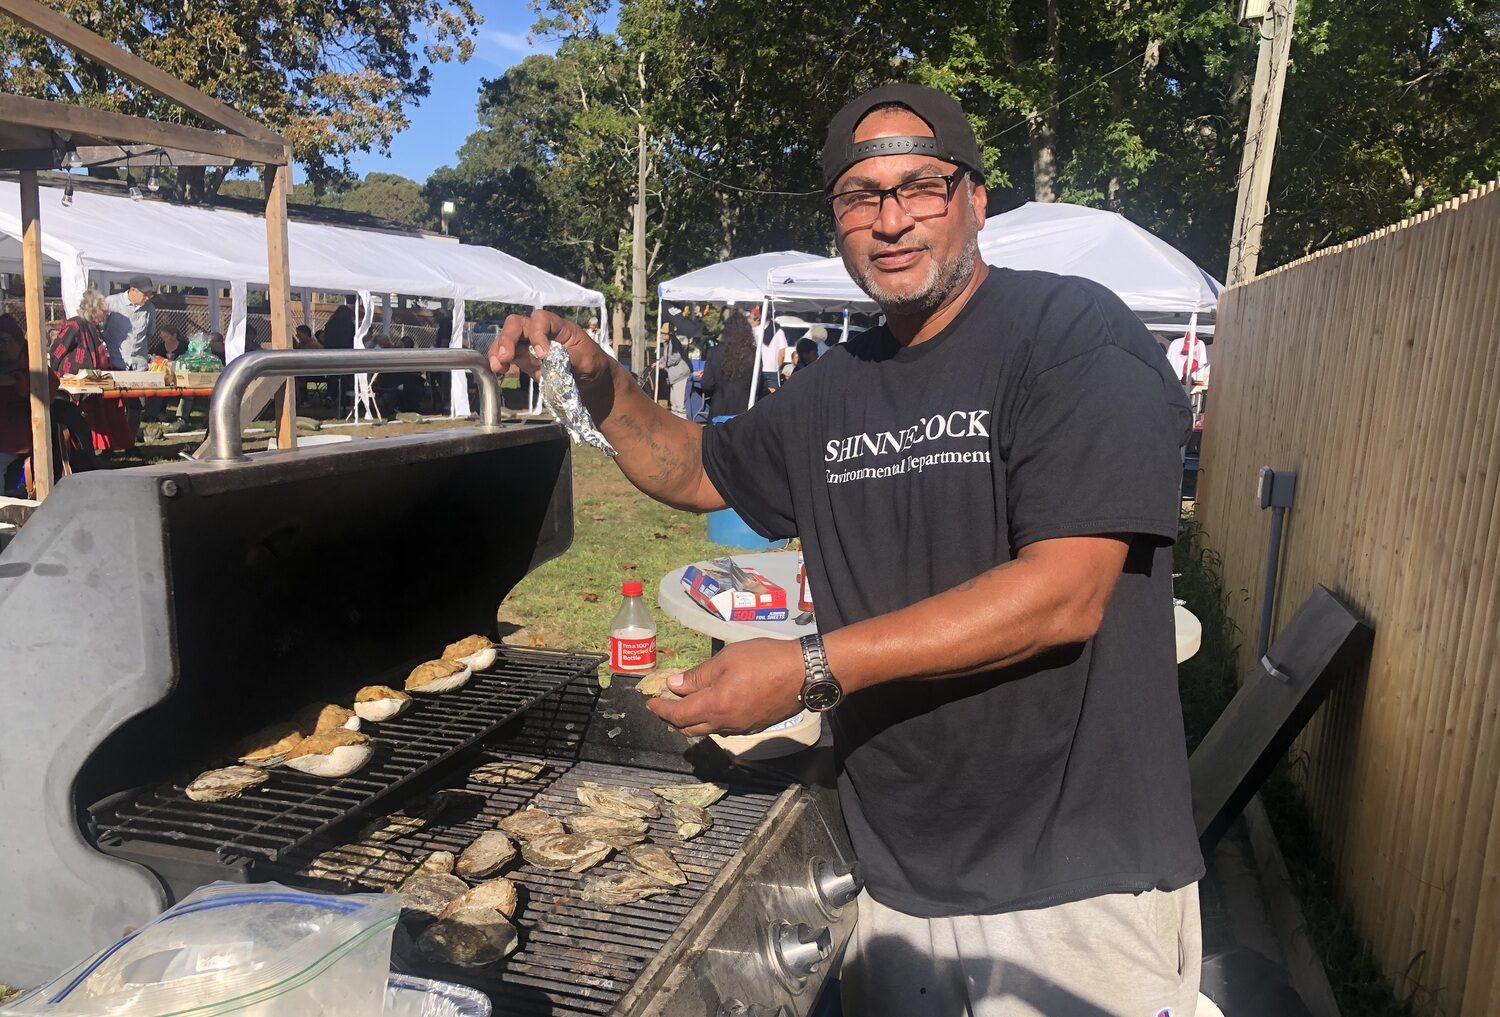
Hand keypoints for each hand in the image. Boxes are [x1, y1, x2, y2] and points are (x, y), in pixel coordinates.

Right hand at [487, 310, 611, 393]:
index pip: (541, 319)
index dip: (538, 333)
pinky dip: (498, 361)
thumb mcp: (587, 359)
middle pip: (517, 324)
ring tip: (497, 367)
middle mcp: (540, 331)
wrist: (590, 378)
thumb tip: (546, 356)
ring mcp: (529, 343)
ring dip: (498, 350)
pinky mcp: (523, 357)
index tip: (543, 354)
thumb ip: (567, 356)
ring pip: (507, 338)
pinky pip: (506, 355)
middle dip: (508, 338)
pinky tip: (499, 370)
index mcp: (559, 327)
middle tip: (506, 357)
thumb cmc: (591, 363)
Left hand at [646, 638, 804, 736]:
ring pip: (708, 731)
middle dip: (673, 719)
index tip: (649, 702)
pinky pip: (725, 729)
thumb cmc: (763, 659)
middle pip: (690, 729)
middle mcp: (725, 723)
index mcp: (714, 705)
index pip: (677, 715)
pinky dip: (712, 721)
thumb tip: (672, 686)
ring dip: (693, 722)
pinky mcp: (754, 727)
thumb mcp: (726, 659)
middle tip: (665, 705)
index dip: (660, 710)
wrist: (803, 673)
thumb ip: (697, 676)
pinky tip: (715, 707)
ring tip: (688, 705)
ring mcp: (741, 728)